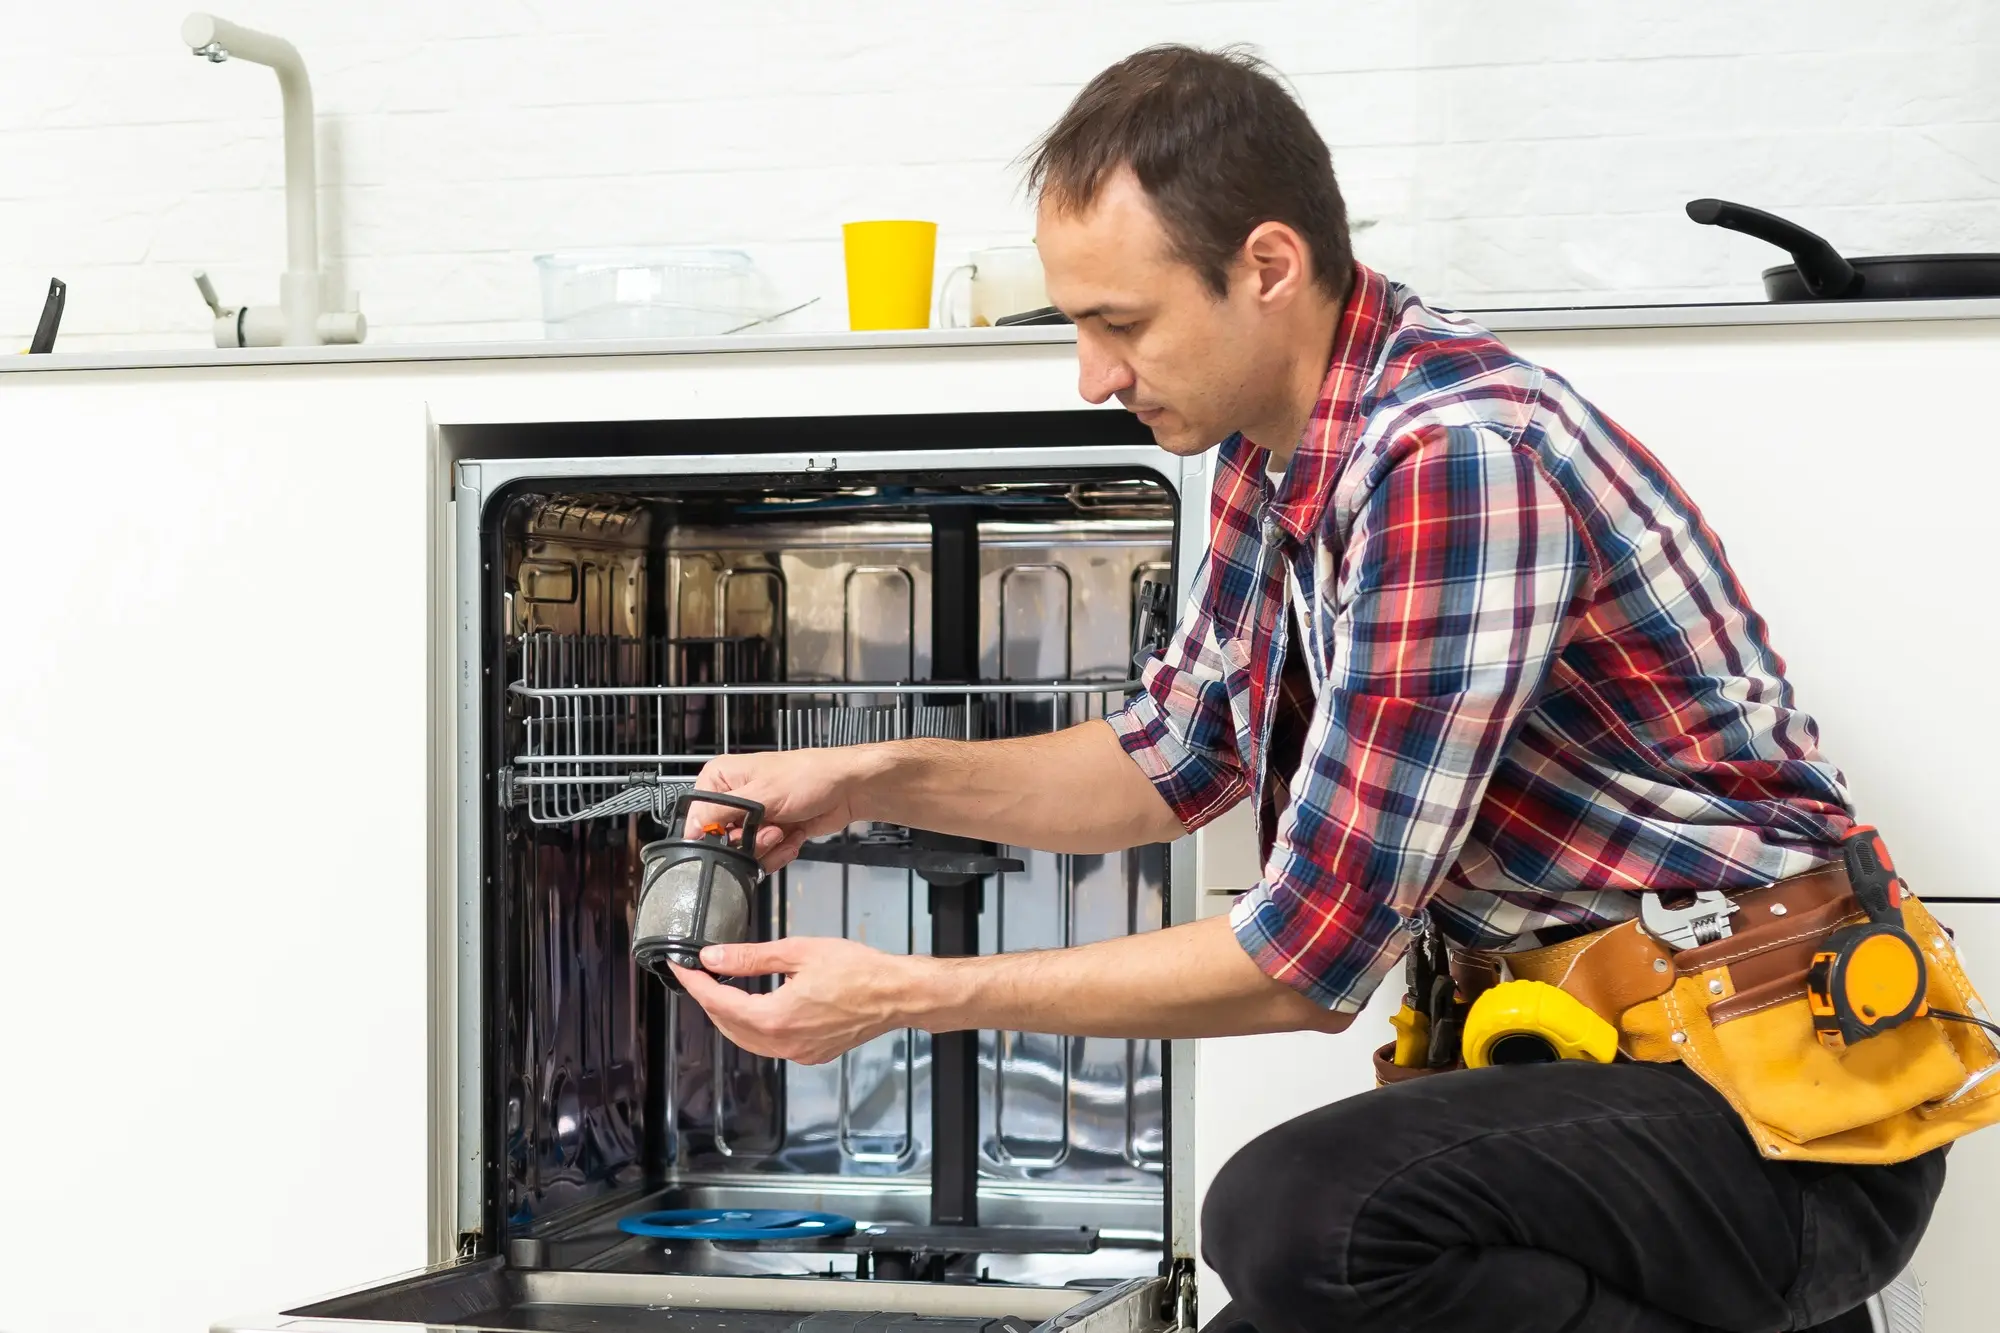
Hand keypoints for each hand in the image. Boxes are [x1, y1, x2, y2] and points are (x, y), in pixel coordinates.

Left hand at [668, 937, 928, 1064]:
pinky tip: (754, 1008)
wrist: (896, 994)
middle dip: (709, 1001)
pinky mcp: (810, 1054)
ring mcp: (797, 1053)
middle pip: (728, 1026)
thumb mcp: (799, 952)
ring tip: (720, 989)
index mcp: (776, 1018)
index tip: (682, 968)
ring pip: (747, 1040)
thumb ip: (750, 957)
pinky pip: (769, 1045)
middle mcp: (783, 1043)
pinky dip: (753, 1028)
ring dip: (729, 1017)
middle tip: (698, 975)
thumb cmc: (858, 970)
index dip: (695, 984)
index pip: (719, 1003)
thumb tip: (714, 957)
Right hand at [684, 748, 877, 871]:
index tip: (735, 834)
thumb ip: (723, 812)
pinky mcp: (770, 834)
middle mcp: (732, 798)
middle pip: (721, 839)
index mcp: (721, 779)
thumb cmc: (807, 778)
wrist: (848, 789)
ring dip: (767, 848)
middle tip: (771, 830)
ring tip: (785, 831)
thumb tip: (690, 829)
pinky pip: (762, 857)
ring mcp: (752, 818)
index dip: (713, 832)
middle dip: (748, 842)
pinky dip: (779, 852)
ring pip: (743, 852)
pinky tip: (793, 838)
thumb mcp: (762, 794)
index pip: (697, 815)